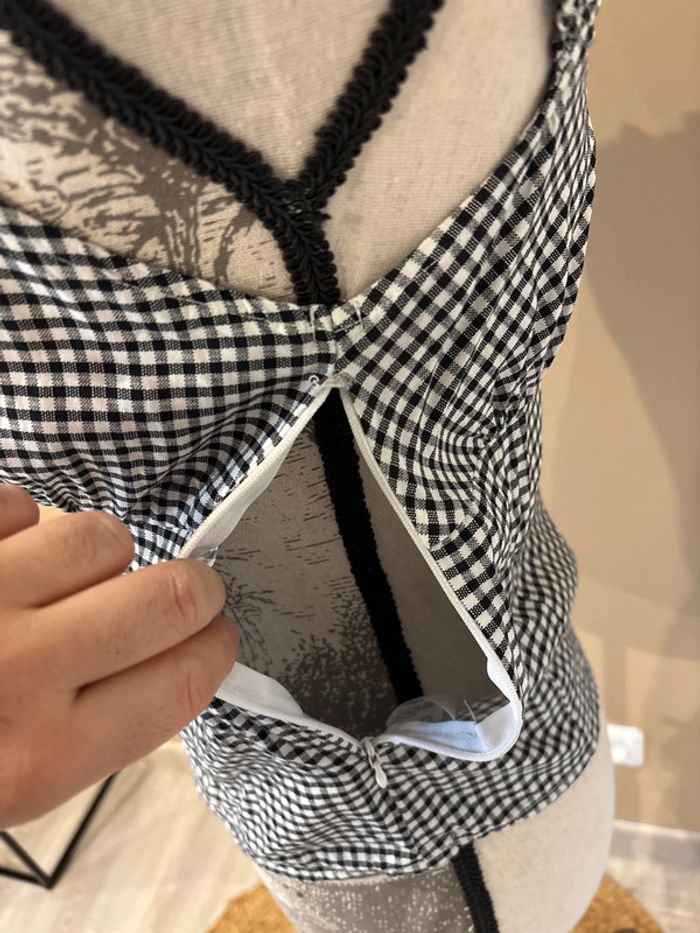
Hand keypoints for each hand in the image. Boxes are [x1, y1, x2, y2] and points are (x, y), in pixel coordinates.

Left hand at [0, 483, 237, 827]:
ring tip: (51, 580)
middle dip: (190, 586)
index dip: (217, 646)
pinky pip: (22, 501)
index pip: (188, 678)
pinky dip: (15, 525)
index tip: (213, 633)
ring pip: (99, 536)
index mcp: (41, 754)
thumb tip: (169, 655)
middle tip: (177, 589)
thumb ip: (93, 724)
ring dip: (89, 556)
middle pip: (175, 594)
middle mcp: (16, 672)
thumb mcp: (8, 782)